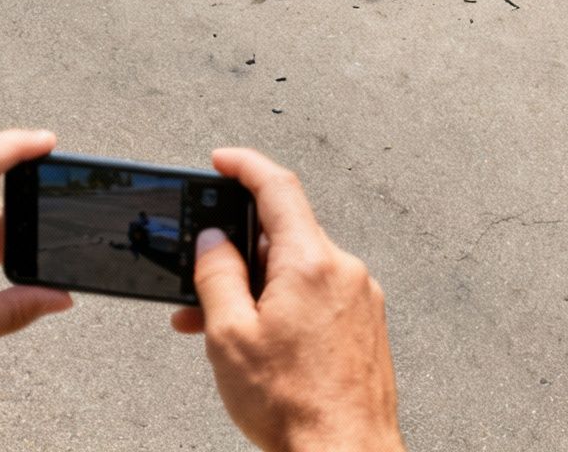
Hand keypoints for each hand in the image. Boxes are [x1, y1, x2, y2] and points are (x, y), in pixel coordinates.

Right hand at [170, 149, 401, 451]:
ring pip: (299, 271)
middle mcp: (345, 271)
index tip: (222, 161)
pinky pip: (318, 297)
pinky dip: (285, 306)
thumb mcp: (230, 335)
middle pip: (285, 235)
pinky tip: (261, 340)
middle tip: (202, 276)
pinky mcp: (365, 326)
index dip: (244, 166)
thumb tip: (212, 239)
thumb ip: (216, 275)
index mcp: (311, 263)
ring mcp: (361, 299)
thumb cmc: (294, 406)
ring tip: (223, 327)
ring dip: (258, 287)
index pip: (277, 187)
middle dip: (239, 251)